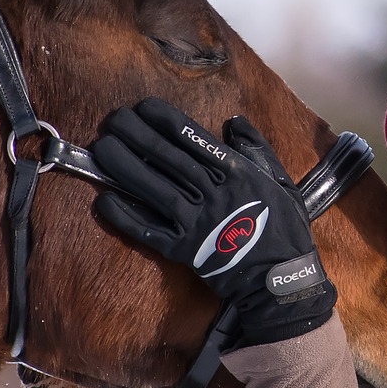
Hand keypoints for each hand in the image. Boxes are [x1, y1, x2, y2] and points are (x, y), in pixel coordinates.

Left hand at [93, 98, 335, 344]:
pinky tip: (103, 201)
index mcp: (237, 175)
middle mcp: (214, 195)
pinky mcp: (185, 251)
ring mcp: (197, 224)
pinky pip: (150, 232)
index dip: (167, 122)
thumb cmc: (285, 228)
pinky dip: (126, 217)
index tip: (143, 106)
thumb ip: (257, 149)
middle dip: (138, 136)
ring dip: (125, 169)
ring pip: (155, 191)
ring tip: (102, 148)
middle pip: (169, 161)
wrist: (282, 280)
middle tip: (113, 119)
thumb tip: (235, 121)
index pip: (195, 141)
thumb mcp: (281, 182)